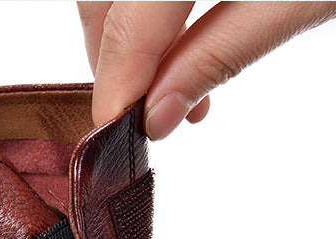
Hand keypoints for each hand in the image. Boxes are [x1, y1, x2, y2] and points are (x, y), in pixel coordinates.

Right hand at [79, 1, 335, 138]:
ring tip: (170, 87)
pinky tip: (181, 40)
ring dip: (131, 38)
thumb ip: (223, 51)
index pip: (131, 18)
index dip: (115, 81)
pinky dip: (151, 10)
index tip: (112, 130)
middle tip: (143, 114)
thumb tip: (160, 112)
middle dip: (116, 60)